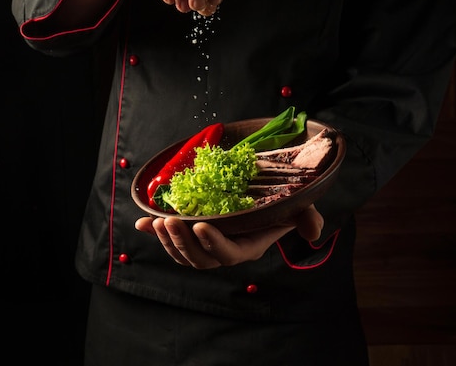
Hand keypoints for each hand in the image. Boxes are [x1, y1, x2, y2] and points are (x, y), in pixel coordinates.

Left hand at [135, 204, 322, 268]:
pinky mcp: (191, 235)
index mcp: (247, 246)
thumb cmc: (279, 200)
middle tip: (169, 221)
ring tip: (156, 222)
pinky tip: (142, 223)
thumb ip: (307, 217)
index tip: (200, 224)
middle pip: (200, 259)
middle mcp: (224, 250)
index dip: (213, 244)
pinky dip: (154, 233)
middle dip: (183, 242)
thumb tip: (313, 232)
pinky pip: (171, 241)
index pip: (229, 254)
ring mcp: (206, 244)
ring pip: (183, 253)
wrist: (261, 195)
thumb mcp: (298, 206)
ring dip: (167, 240)